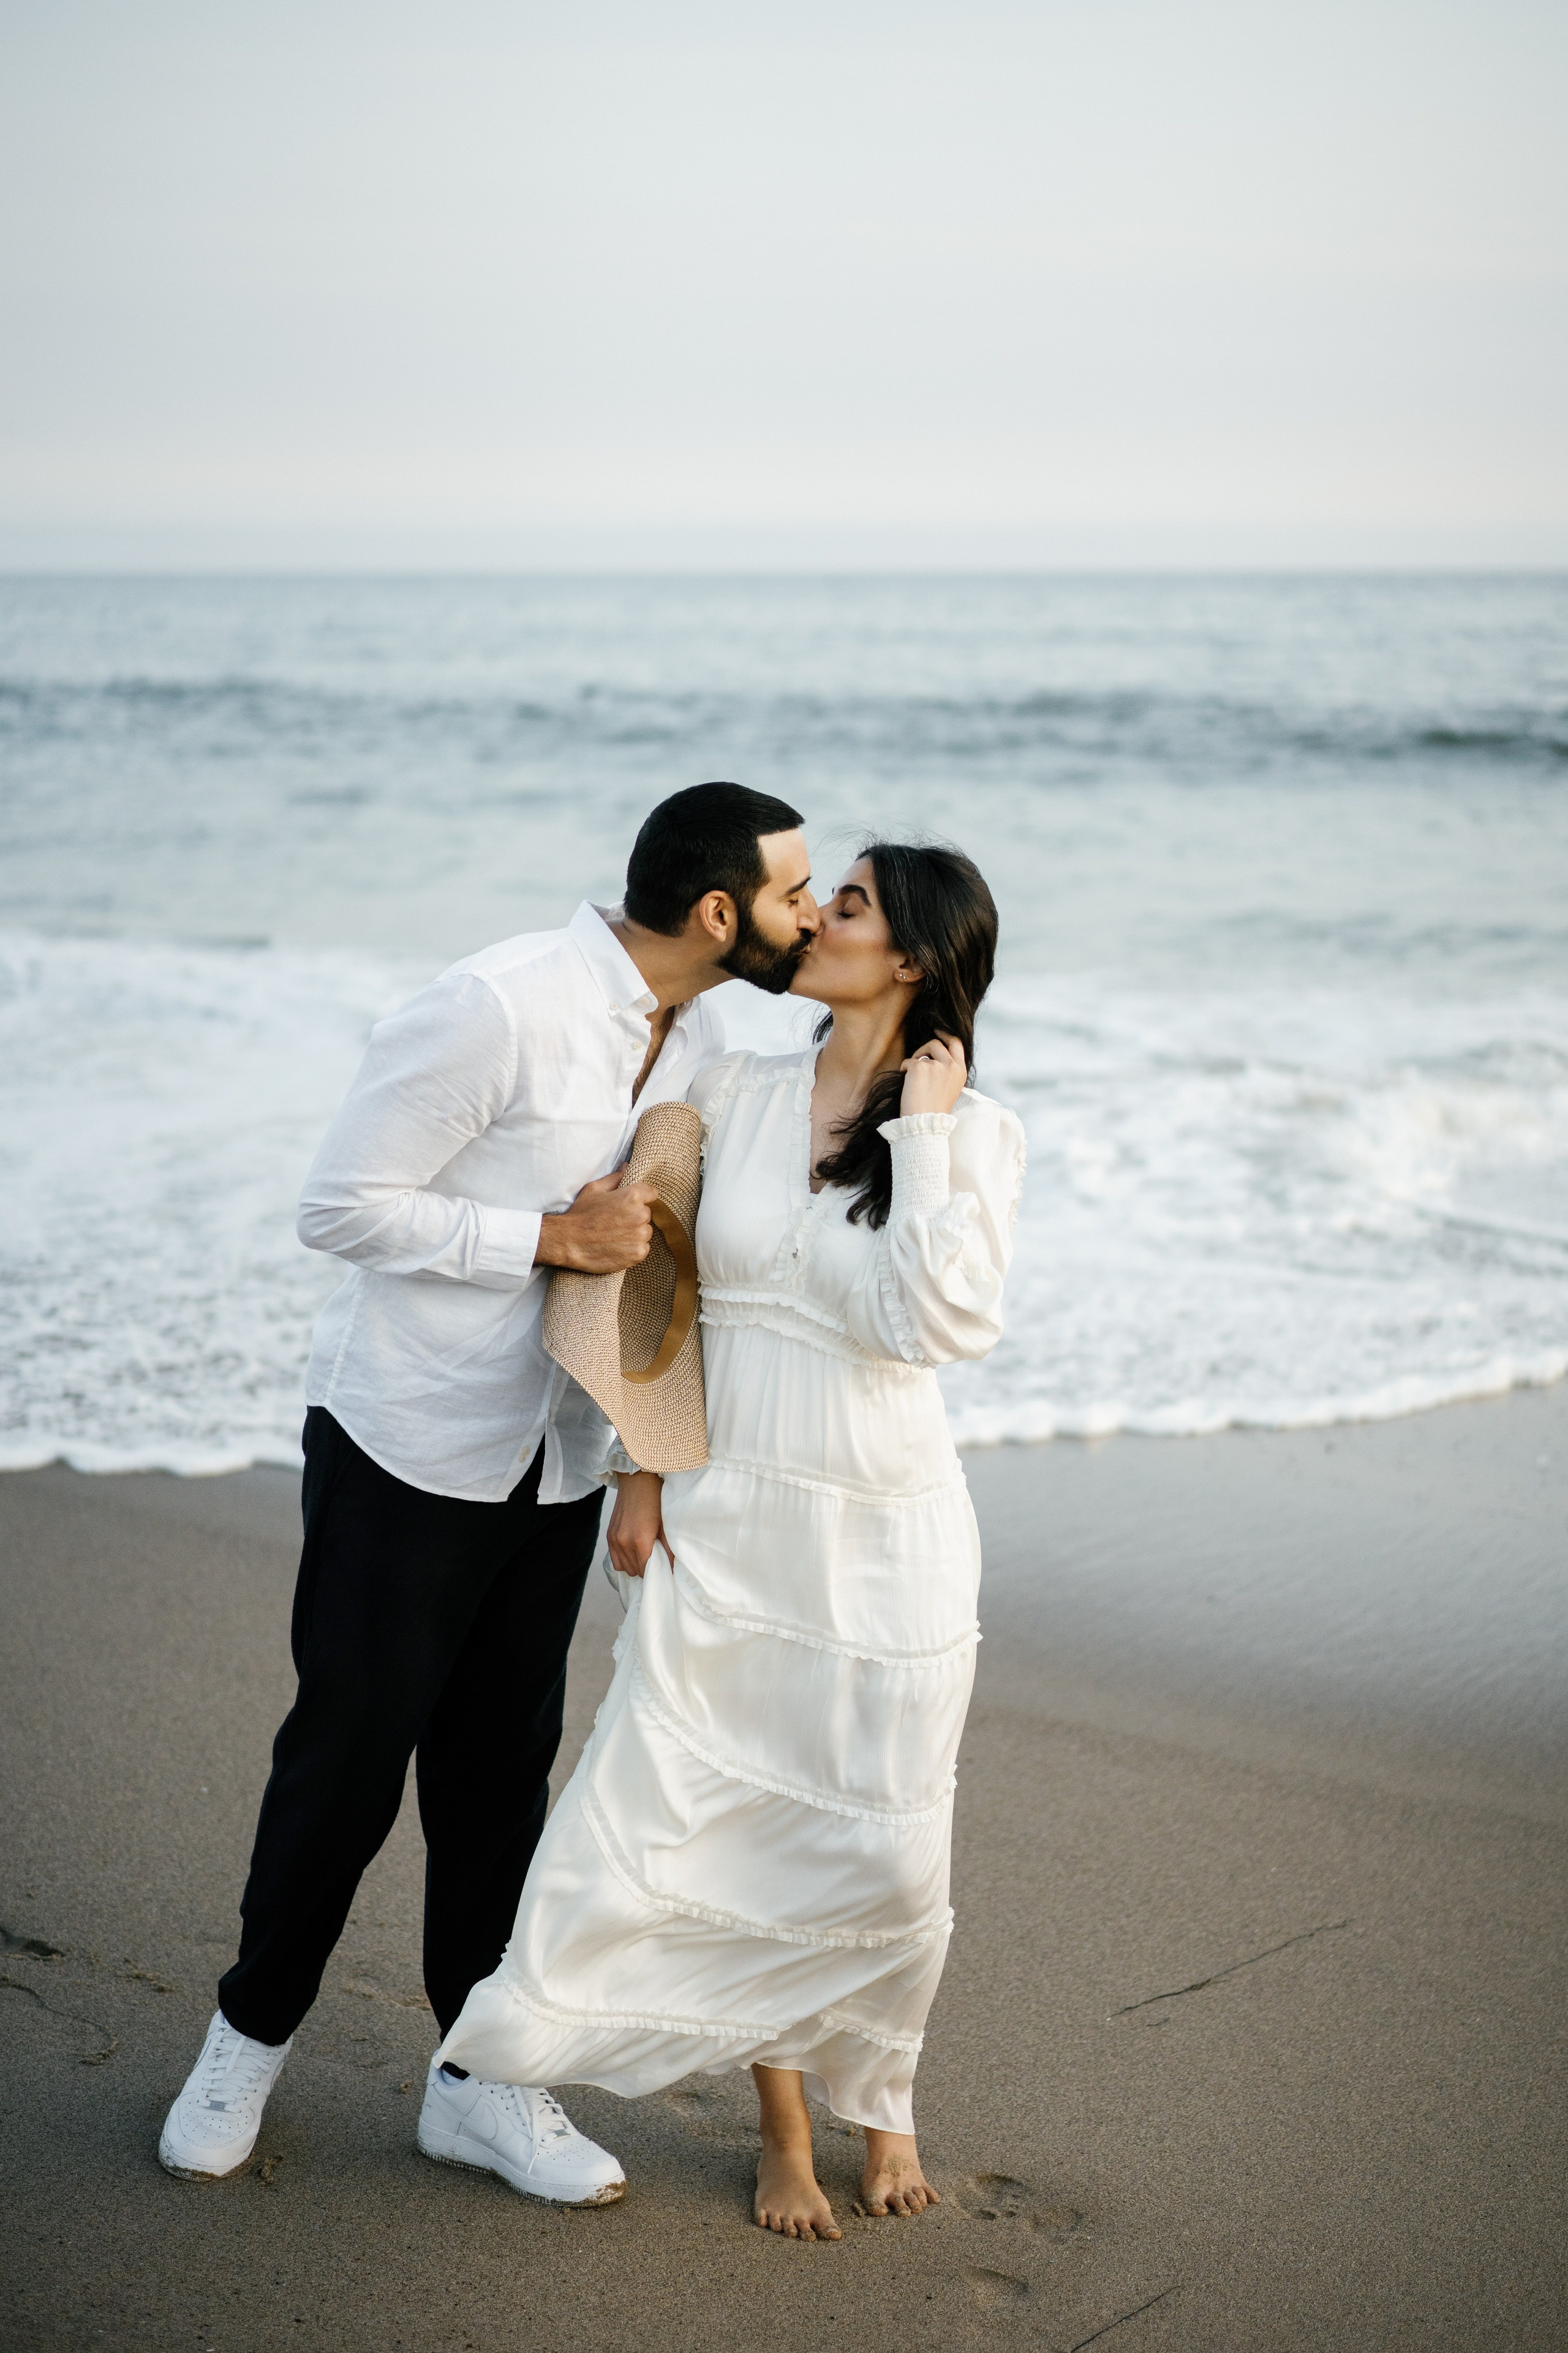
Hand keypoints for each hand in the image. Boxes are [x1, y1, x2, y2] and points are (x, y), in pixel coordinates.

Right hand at [535, 1170, 656, 1271]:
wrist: (568, 1242)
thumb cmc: (580, 1214)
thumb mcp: (594, 1189)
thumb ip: (615, 1178)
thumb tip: (627, 1166)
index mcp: (632, 1196)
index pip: (651, 1193)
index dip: (641, 1198)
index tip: (630, 1204)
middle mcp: (640, 1215)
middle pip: (646, 1213)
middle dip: (635, 1216)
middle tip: (615, 1221)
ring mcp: (640, 1236)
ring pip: (645, 1232)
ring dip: (635, 1233)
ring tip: (614, 1235)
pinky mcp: (638, 1253)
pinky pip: (643, 1248)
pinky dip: (633, 1248)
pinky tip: (617, 1246)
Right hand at [607, 1469, 668, 1578]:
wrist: (637, 1481)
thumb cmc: (654, 1500)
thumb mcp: (665, 1524)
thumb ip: (669, 1549)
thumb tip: (674, 1568)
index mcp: (639, 1541)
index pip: (646, 1570)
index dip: (655, 1571)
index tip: (662, 1567)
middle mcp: (623, 1543)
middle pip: (634, 1571)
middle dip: (645, 1569)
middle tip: (655, 1559)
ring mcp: (614, 1539)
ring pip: (623, 1567)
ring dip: (633, 1566)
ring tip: (644, 1556)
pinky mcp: (609, 1535)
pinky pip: (614, 1559)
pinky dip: (623, 1560)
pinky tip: (633, 1553)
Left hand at [898, 1032, 967, 1117]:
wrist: (925, 1123)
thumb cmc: (934, 1108)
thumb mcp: (950, 1087)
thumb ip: (947, 1070)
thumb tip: (932, 1055)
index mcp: (961, 1071)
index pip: (956, 1043)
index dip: (946, 1034)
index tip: (937, 1031)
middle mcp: (951, 1066)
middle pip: (937, 1043)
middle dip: (925, 1048)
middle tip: (918, 1058)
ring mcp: (936, 1065)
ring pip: (922, 1051)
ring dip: (915, 1060)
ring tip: (913, 1077)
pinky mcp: (920, 1067)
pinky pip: (908, 1061)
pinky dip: (905, 1070)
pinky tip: (907, 1084)